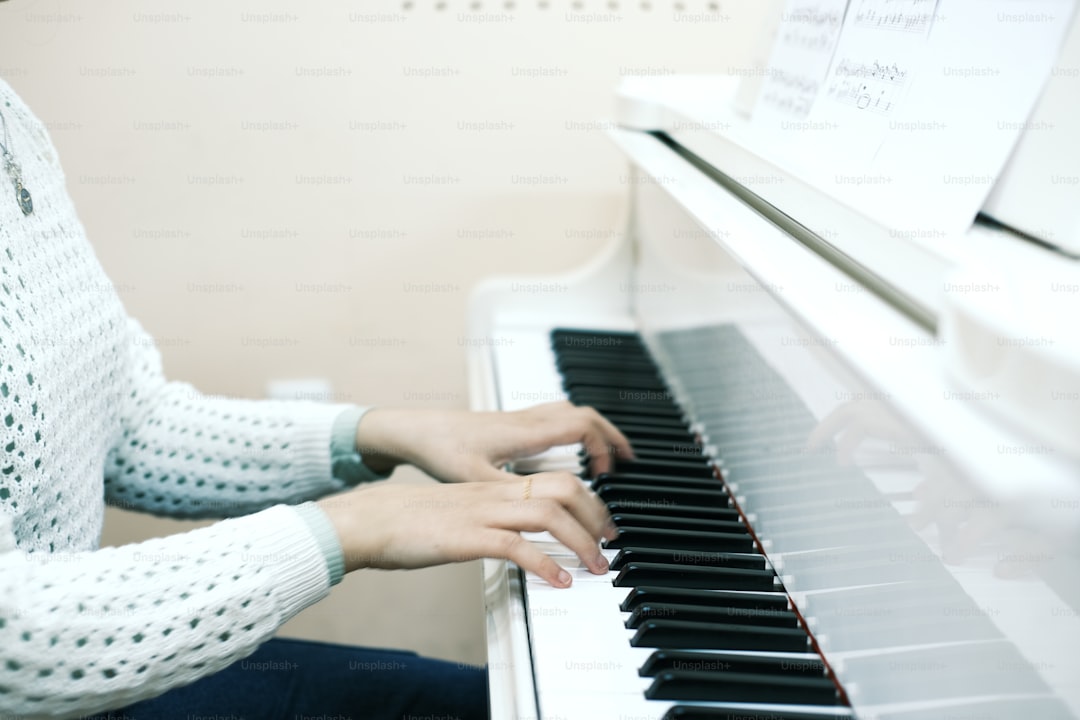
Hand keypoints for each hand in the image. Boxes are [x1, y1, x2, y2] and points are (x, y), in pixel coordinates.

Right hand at [317, 471, 616, 586]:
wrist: (368, 519)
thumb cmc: (407, 521)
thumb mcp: (458, 513)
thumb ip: (488, 520)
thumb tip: (513, 539)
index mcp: (493, 487)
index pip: (556, 480)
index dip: (588, 499)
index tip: (601, 524)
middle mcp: (494, 494)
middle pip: (564, 487)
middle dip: (597, 515)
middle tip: (609, 543)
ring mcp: (482, 513)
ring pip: (549, 513)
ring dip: (581, 541)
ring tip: (596, 566)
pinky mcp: (468, 537)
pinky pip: (517, 546)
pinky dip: (546, 564)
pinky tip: (559, 582)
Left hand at [354, 401, 633, 482]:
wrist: (415, 430)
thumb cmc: (440, 449)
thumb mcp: (475, 479)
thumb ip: (510, 496)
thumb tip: (542, 514)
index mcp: (525, 432)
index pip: (582, 426)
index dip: (603, 447)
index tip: (607, 475)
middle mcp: (528, 421)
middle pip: (585, 415)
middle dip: (611, 437)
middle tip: (627, 462)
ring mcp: (521, 419)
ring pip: (571, 413)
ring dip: (594, 431)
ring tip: (608, 457)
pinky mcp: (512, 424)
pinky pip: (557, 418)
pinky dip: (575, 431)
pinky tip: (570, 451)